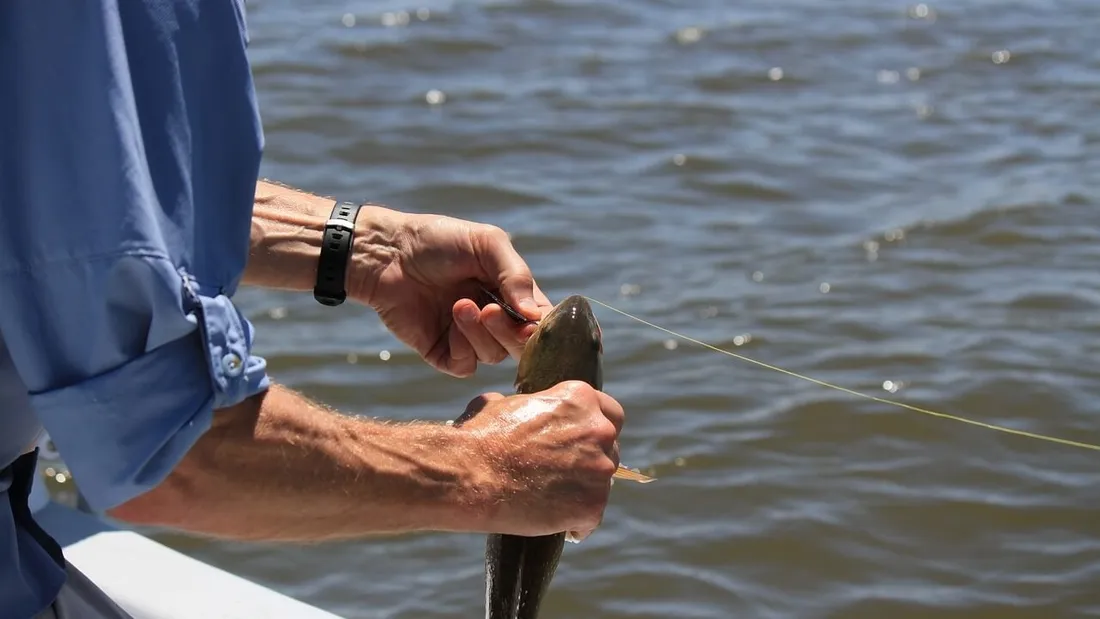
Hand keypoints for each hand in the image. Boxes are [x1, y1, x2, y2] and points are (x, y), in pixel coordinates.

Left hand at [351, 206, 553, 376]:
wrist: (386, 254)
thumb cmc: (437, 241)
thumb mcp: (486, 243)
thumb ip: (516, 275)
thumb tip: (536, 317)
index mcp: (511, 292)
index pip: (541, 320)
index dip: (541, 327)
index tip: (532, 323)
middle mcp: (494, 318)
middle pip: (521, 346)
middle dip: (510, 332)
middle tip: (490, 310)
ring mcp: (468, 337)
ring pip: (494, 356)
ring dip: (479, 332)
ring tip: (458, 305)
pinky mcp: (443, 352)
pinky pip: (466, 366)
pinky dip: (462, 348)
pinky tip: (449, 322)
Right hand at [453, 381, 623, 539]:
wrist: (470, 475)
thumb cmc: (478, 437)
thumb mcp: (499, 405)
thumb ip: (519, 405)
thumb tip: (504, 404)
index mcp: (580, 399)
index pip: (610, 413)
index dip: (595, 429)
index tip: (584, 443)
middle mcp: (598, 430)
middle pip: (609, 450)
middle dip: (590, 462)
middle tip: (565, 475)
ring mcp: (599, 470)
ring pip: (602, 484)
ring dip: (583, 491)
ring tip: (556, 503)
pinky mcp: (592, 506)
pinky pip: (590, 519)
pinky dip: (576, 524)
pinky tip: (561, 528)